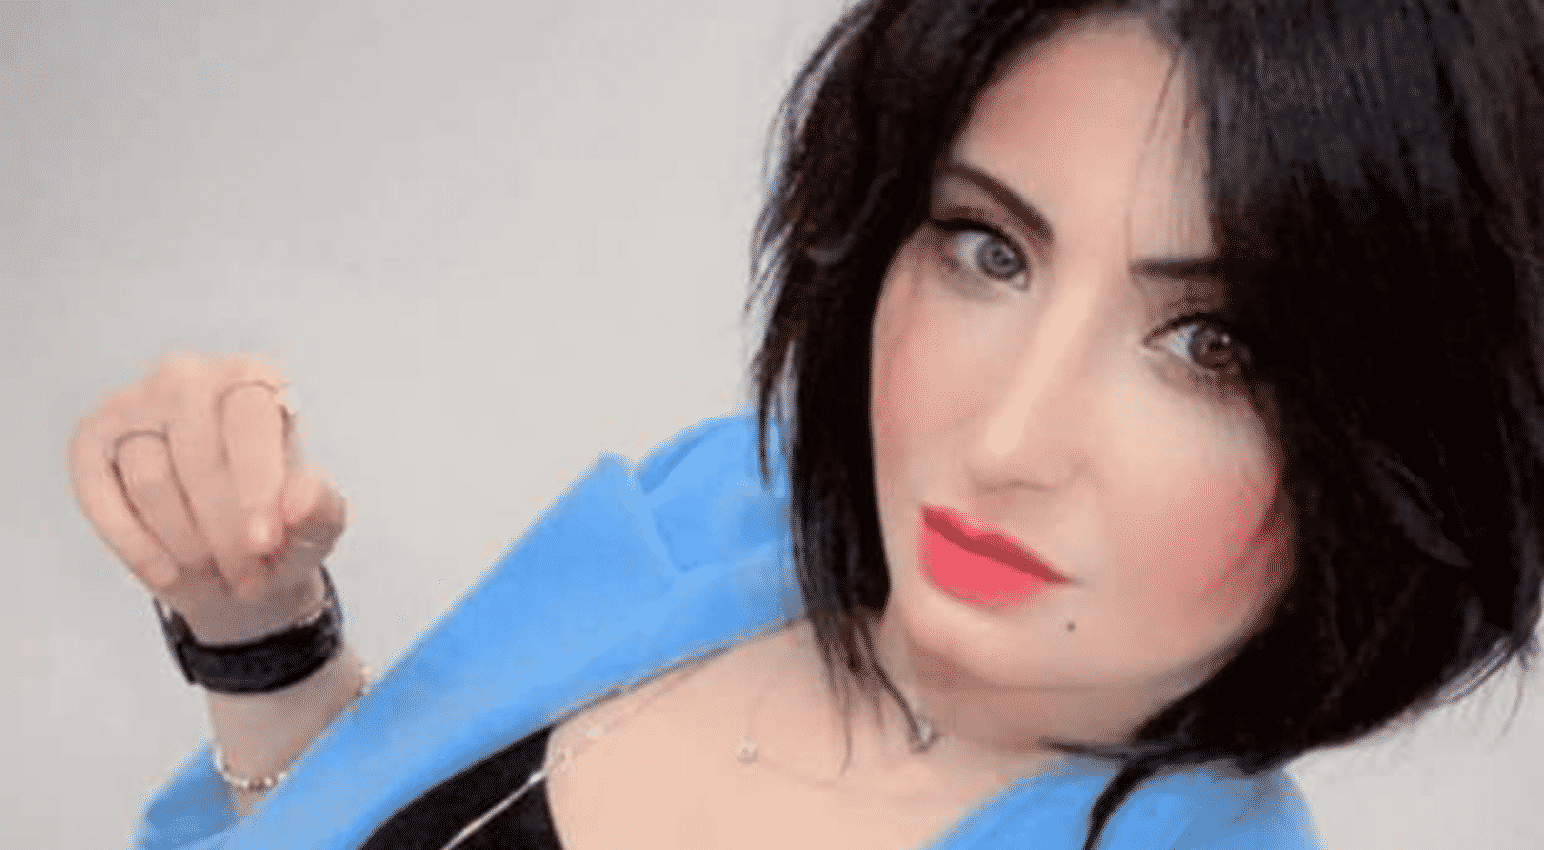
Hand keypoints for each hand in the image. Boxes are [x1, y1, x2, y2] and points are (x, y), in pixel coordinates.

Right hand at [68, 352, 347, 642]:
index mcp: (254, 379)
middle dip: (225, 532)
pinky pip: (101, 495)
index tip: (265, 542)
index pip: (250, 420)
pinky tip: (168, 574)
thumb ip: (320, 509)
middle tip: (248, 579)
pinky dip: (136, 545)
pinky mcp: (91, 439)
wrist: (229, 554)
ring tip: (216, 572)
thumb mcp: (315, 525)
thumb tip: (299, 501)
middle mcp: (190, 377)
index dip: (256, 484)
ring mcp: (134, 403)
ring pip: (151, 480)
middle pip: (199, 458)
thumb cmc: (279, 526)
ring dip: (186, 543)